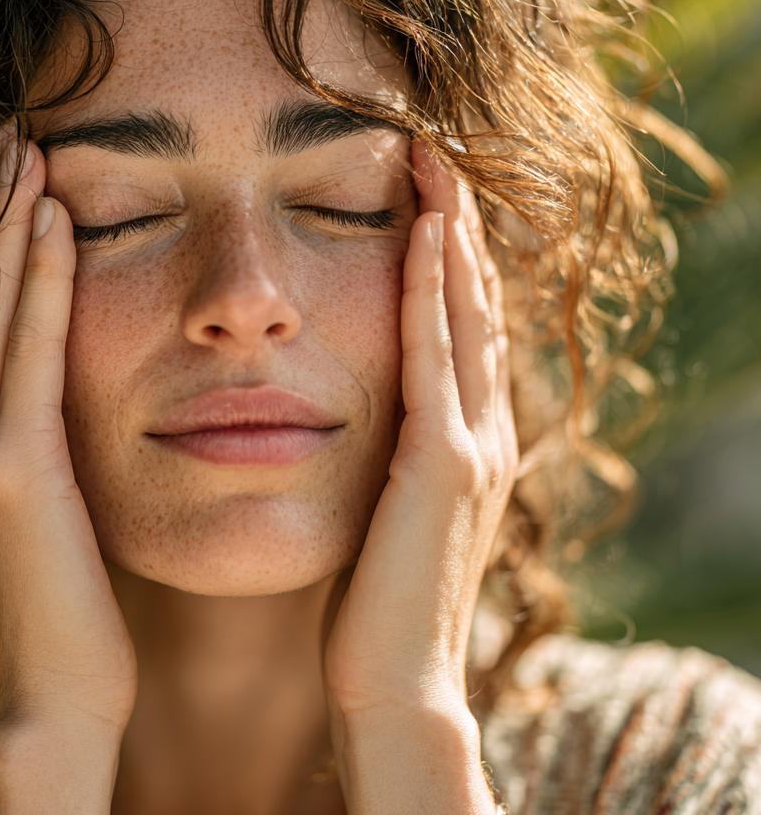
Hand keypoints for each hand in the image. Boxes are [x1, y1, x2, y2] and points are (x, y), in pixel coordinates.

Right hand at [0, 126, 135, 812]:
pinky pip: (22, 352)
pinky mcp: (6, 470)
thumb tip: (55, 393)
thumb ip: (28, 449)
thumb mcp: (33, 516)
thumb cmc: (62, 612)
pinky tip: (51, 222)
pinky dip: (32, 281)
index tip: (6, 184)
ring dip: (4, 226)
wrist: (52, 704)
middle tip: (8, 139)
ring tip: (27, 152)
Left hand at [323, 145, 516, 812]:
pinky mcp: (444, 466)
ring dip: (451, 236)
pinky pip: (435, 358)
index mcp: (460, 437)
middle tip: (435, 153)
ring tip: (434, 166)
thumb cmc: (371, 596)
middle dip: (457, 225)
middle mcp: (480, 430)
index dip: (446, 254)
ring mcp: (472, 445)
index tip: (422, 191)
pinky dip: (433, 292)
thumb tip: (353, 405)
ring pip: (466, 315)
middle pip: (473, 304)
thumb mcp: (382, 503)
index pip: (458, 324)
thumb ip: (385, 450)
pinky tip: (421, 234)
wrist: (391, 680)